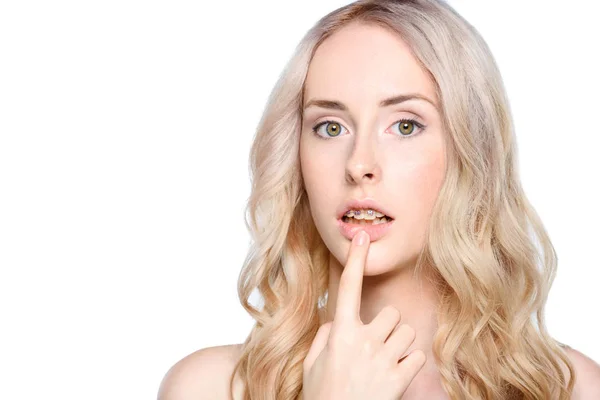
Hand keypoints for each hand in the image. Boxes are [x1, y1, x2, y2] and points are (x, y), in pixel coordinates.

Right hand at [302, 230, 425, 398]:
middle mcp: (363, 341)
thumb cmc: (322, 395)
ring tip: (385, 362)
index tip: (362, 235)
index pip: (347, 287)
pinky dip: (410, 364)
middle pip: (391, 314)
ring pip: (407, 333)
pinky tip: (395, 376)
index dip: (356, 259)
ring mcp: (383, 360)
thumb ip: (326, 334)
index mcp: (340, 333)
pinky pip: (418, 356)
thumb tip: (339, 320)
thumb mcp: (313, 363)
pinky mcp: (399, 379)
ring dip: (400, 345)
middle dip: (387, 327)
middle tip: (376, 346)